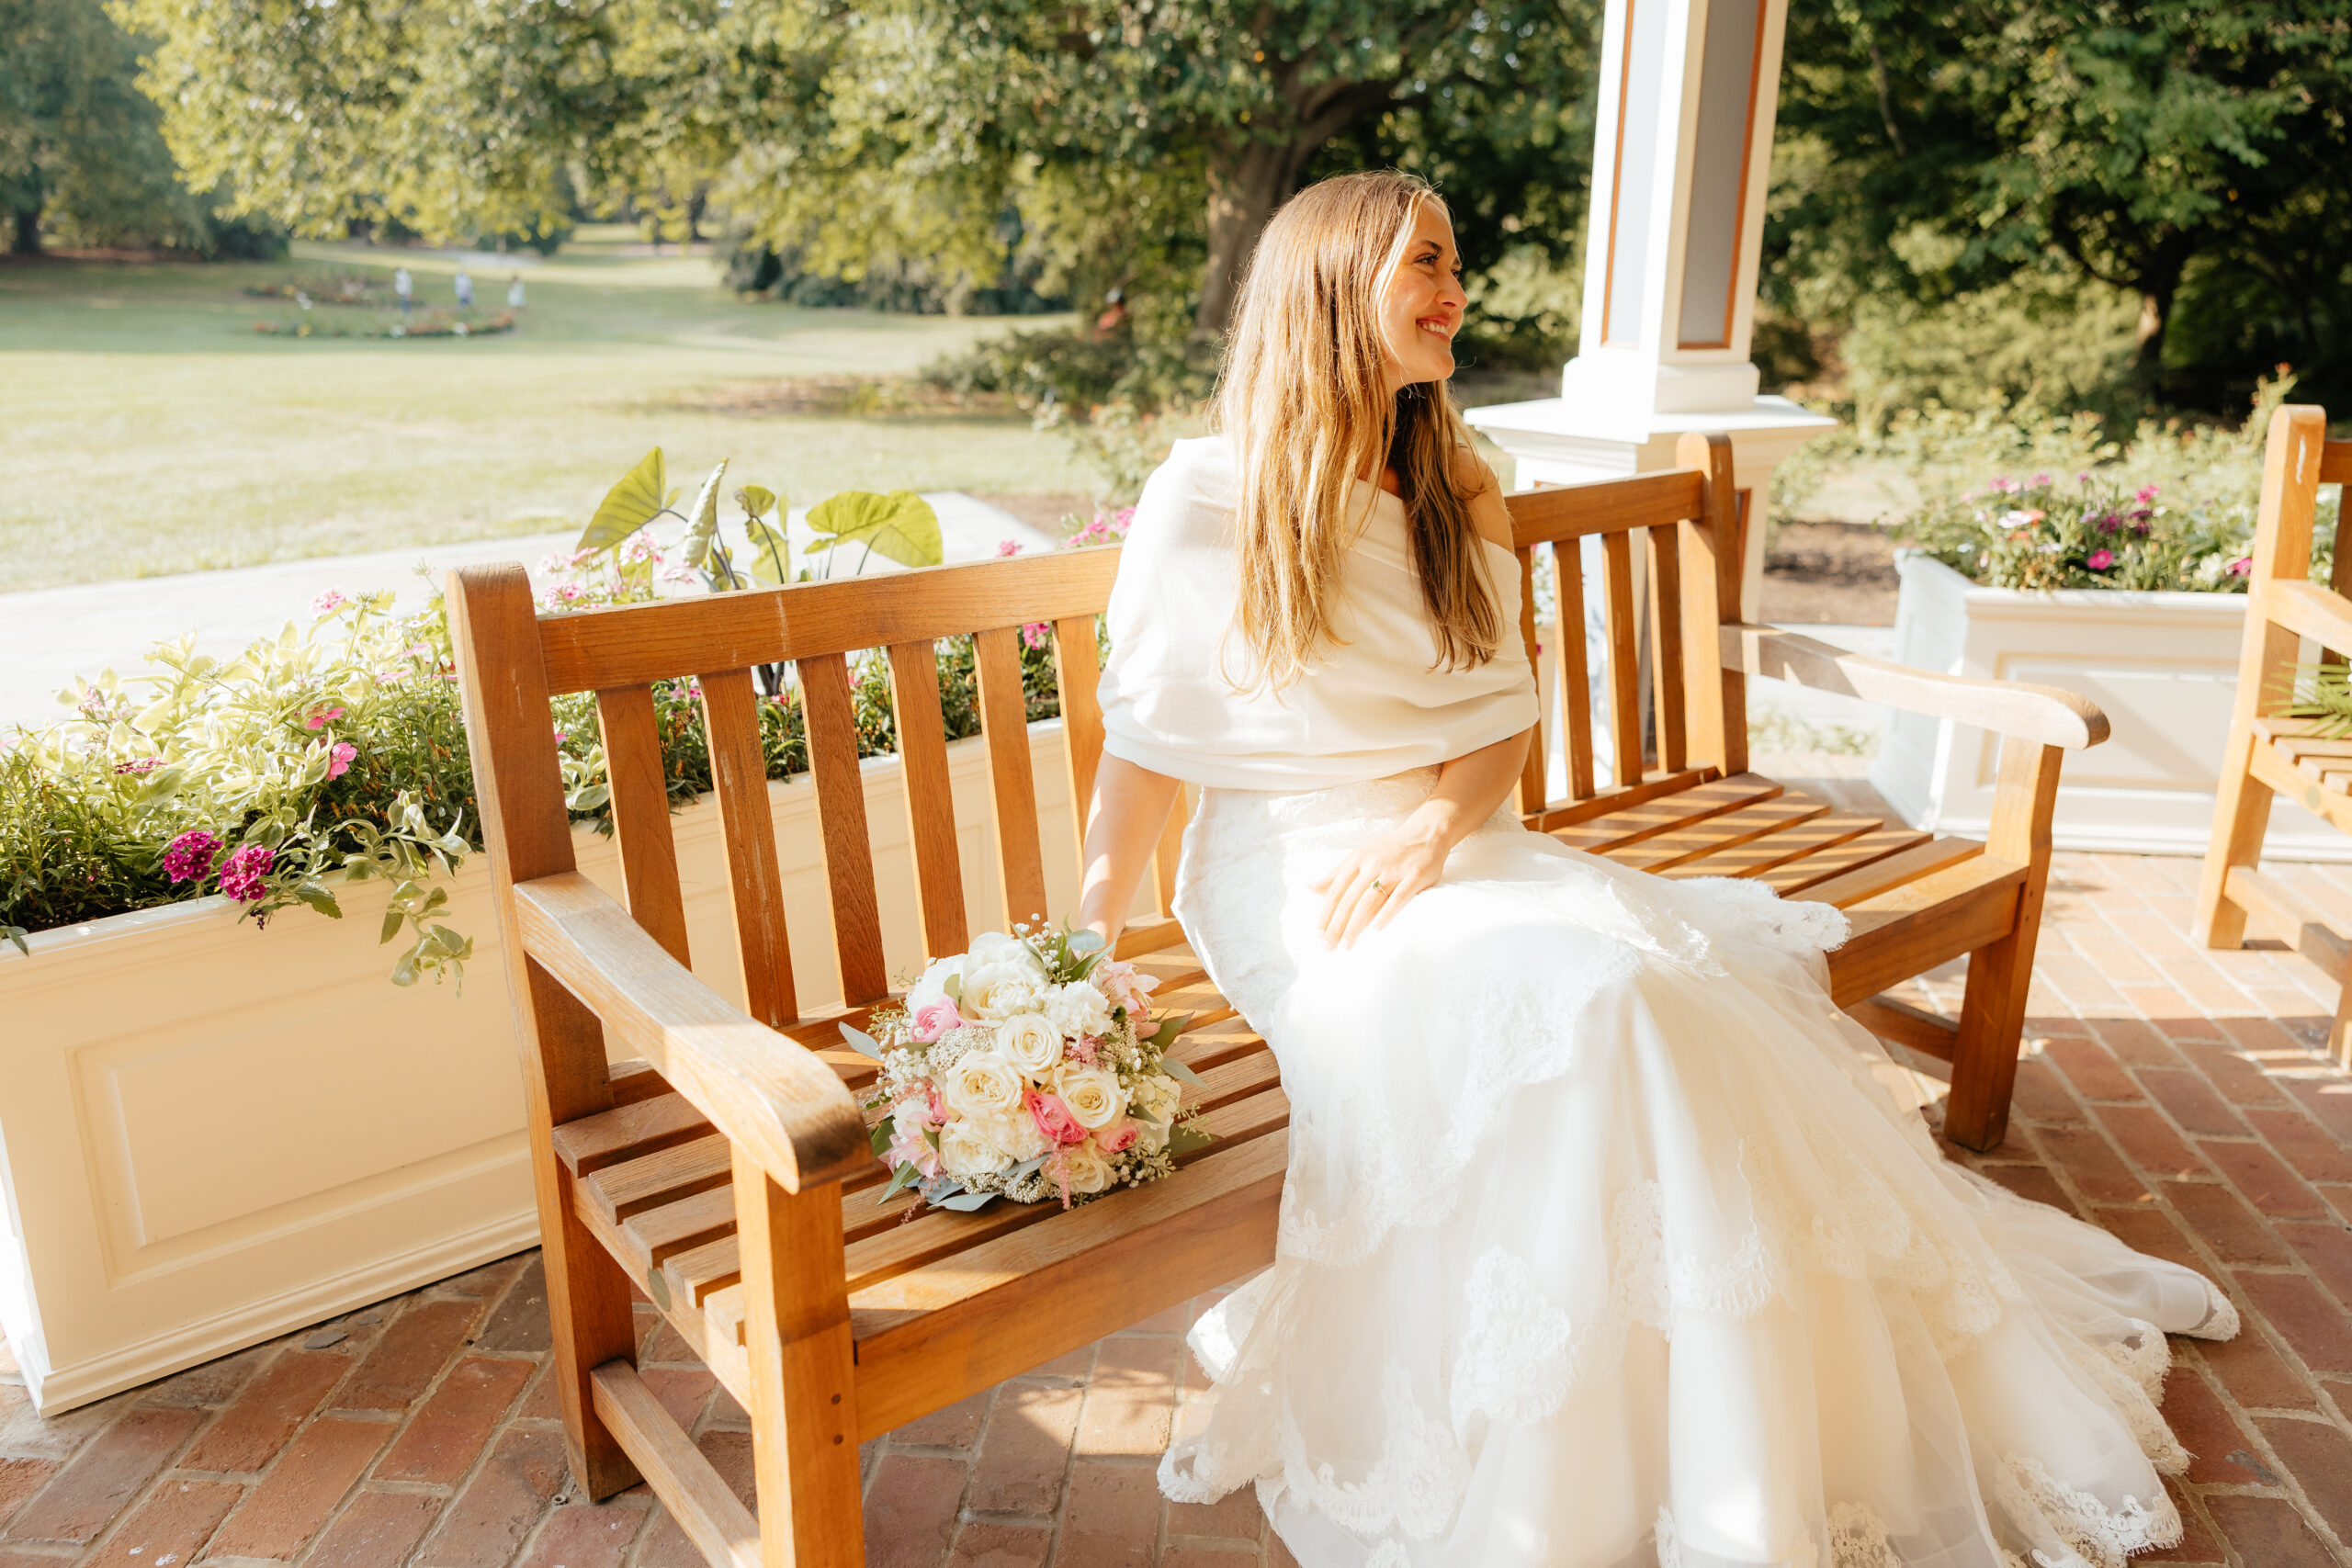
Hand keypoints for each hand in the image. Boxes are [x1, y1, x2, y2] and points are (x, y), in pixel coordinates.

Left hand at [1308, 821, 1449, 948]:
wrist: (1426, 833)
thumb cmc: (1389, 850)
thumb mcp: (1360, 856)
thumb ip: (1336, 874)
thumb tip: (1311, 888)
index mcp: (1357, 859)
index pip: (1335, 891)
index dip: (1325, 914)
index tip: (1318, 934)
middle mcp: (1373, 864)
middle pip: (1349, 900)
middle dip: (1336, 925)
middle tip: (1328, 947)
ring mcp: (1394, 870)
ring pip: (1369, 901)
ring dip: (1355, 925)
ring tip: (1347, 945)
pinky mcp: (1415, 876)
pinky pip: (1399, 898)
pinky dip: (1387, 913)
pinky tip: (1376, 930)